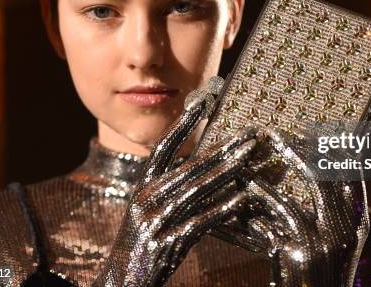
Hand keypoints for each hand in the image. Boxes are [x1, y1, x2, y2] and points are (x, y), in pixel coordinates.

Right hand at [94, 78, 260, 286]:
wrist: (120, 282)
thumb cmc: (141, 243)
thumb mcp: (149, 210)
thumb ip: (171, 188)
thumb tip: (206, 169)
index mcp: (142, 187)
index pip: (164, 147)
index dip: (184, 124)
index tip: (203, 101)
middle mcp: (146, 199)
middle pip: (189, 166)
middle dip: (223, 148)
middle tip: (250, 134)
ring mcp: (155, 221)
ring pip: (197, 190)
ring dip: (227, 171)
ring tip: (250, 156)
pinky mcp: (166, 244)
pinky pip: (200, 222)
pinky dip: (223, 209)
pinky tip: (243, 198)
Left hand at [244, 128, 369, 286]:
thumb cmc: (327, 273)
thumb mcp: (341, 241)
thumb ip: (332, 209)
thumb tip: (317, 165)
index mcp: (357, 223)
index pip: (350, 173)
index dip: (330, 148)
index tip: (313, 130)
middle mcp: (343, 231)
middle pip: (318, 179)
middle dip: (294, 152)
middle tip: (274, 136)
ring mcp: (320, 245)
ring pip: (285, 205)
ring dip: (260, 188)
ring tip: (243, 175)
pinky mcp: (296, 258)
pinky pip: (268, 231)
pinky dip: (254, 222)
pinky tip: (244, 215)